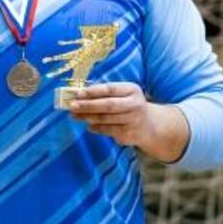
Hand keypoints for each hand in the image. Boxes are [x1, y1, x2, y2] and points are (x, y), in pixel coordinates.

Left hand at [68, 82, 188, 162]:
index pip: (110, 89)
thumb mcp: (123, 95)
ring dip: (87, 117)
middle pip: (108, 105)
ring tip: (74, 115)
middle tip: (72, 106)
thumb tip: (79, 94)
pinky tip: (88, 125)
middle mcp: (135, 104)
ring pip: (106, 119)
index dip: (93, 91)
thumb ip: (105, 93)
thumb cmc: (129, 105)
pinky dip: (96, 128)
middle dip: (88, 105)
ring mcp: (133, 120)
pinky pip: (108, 130)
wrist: (150, 125)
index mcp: (132, 90)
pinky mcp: (129, 134)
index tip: (78, 93)